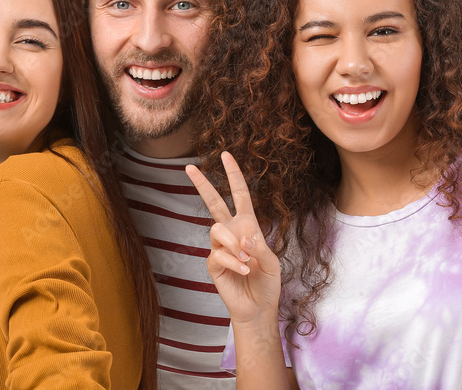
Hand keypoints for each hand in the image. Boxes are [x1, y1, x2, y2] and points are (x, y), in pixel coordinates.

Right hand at [186, 152, 281, 325]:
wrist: (259, 307)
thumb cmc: (267, 283)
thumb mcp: (271, 262)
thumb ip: (258, 246)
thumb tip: (242, 237)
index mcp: (247, 226)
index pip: (239, 195)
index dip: (233, 175)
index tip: (226, 155)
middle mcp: (231, 232)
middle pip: (214, 203)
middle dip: (203, 185)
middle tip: (190, 168)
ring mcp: (219, 247)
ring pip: (217, 229)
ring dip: (234, 243)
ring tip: (246, 259)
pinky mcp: (212, 263)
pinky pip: (218, 253)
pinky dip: (233, 261)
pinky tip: (243, 270)